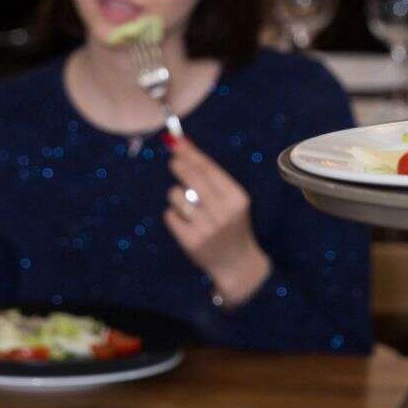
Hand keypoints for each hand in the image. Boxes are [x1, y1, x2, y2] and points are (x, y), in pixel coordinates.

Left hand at [164, 135, 270, 305]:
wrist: (237, 263)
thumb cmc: (232, 225)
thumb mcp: (232, 200)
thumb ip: (211, 177)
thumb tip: (185, 149)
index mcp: (237, 198)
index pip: (210, 169)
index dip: (192, 154)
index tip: (178, 143)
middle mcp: (223, 212)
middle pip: (193, 179)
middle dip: (180, 166)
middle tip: (173, 161)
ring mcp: (207, 228)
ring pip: (178, 196)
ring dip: (177, 195)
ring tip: (186, 204)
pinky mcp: (191, 242)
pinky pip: (171, 216)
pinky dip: (174, 215)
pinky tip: (185, 222)